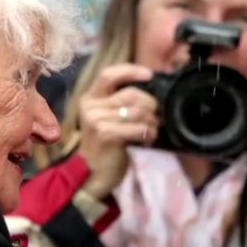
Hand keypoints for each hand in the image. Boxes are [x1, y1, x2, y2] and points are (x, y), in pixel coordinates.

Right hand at [77, 64, 158, 198]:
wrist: (92, 175)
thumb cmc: (105, 146)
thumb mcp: (107, 119)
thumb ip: (120, 103)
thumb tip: (151, 89)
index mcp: (90, 98)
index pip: (109, 74)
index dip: (130, 71)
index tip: (149, 74)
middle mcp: (90, 106)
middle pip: (130, 94)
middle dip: (150, 104)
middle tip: (157, 116)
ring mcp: (96, 121)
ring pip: (137, 111)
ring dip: (152, 121)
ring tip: (153, 129)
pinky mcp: (106, 135)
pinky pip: (138, 128)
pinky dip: (149, 133)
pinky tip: (149, 139)